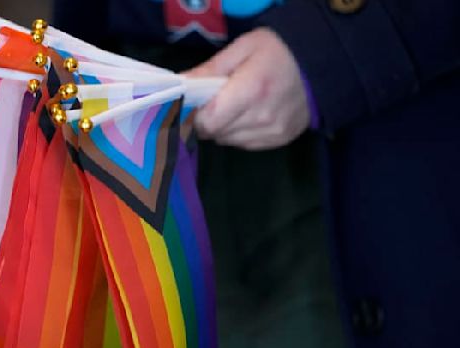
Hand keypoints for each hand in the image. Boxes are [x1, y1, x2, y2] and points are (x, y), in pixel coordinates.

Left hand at [185, 28, 309, 150]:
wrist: (321, 64)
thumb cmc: (278, 51)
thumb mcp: (242, 48)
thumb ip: (209, 70)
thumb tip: (179, 84)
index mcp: (250, 91)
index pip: (208, 121)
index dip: (197, 115)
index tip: (198, 103)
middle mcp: (261, 117)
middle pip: (216, 133)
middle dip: (209, 120)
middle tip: (217, 102)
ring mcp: (272, 132)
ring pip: (229, 141)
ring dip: (224, 128)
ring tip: (236, 107)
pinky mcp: (280, 140)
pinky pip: (246, 145)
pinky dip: (240, 134)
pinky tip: (250, 116)